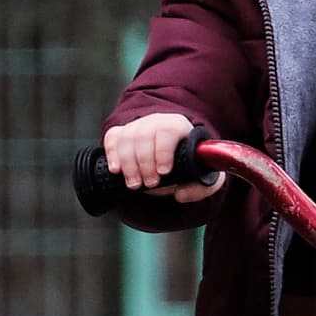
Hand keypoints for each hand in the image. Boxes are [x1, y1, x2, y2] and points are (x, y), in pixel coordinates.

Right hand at [106, 111, 221, 201]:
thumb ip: (200, 188)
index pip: (168, 130)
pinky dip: (112, 153)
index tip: (164, 172)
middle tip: (149, 184)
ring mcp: (137, 125)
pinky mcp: (122, 132)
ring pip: (127, 138)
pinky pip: (112, 137)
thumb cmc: (189, 163)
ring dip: (128, 164)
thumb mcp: (203, 176)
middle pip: (144, 136)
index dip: (163, 151)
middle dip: (145, 164)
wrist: (173, 155)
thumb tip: (180, 194)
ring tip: (134, 184)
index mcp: (179, 126)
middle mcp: (157, 121)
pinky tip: (116, 169)